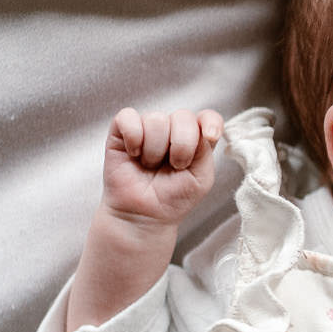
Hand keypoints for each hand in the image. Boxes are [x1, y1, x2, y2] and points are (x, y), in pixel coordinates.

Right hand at [101, 106, 223, 227]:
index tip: (210, 137)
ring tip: (150, 165)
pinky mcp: (122, 131)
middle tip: (174, 166)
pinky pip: (128, 117)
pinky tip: (134, 154)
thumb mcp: (201, 179)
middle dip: (181, 146)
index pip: (208, 116)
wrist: (144, 215)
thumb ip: (205, 152)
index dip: (211, 121)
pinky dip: (133, 137)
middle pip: (183, 116)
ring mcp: (147, 128)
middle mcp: (173, 130)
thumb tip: (201, 130)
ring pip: (156, 119)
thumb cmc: (173, 198)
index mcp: (196, 139)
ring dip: (155, 149)